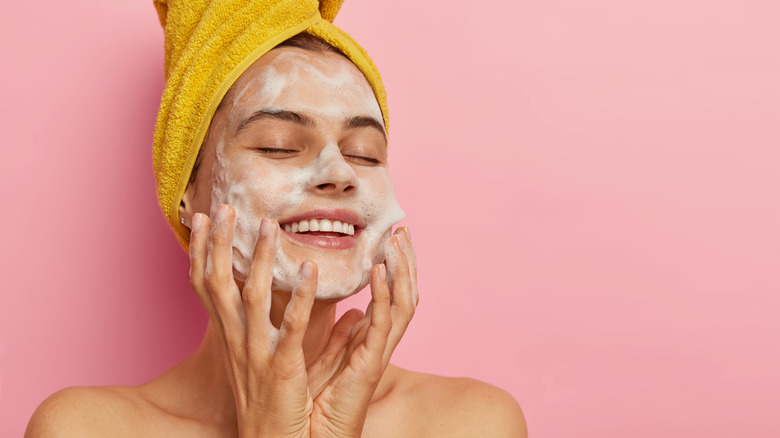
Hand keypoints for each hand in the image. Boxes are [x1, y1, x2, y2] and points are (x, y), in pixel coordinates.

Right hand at [189, 204, 417, 436]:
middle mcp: (236, 341)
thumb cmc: (271, 402)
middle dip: (219, 245)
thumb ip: (280, 321)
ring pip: (252, 299)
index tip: (200, 219)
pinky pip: (289, 330)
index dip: (201, 252)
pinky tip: (309, 272)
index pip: (207, 287)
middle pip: (219, 284)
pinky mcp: (282, 369)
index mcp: (231, 337)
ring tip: (268, 226)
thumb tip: (294, 288)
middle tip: (223, 208)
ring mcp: (256, 354)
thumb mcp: (265, 356)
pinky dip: (298, 300)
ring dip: (261, 260)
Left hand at [306, 227, 417, 436]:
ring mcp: (379, 354)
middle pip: (406, 294)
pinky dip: (384, 295)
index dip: (395, 268)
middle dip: (406, 261)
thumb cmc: (316, 405)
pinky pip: (384, 324)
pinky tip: (378, 270)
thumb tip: (351, 313)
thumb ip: (340, 337)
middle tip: (401, 229)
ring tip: (396, 241)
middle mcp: (380, 344)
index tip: (391, 237)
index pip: (392, 296)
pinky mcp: (371, 365)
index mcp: (370, 341)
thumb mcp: (327, 359)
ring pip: (404, 304)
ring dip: (402, 270)